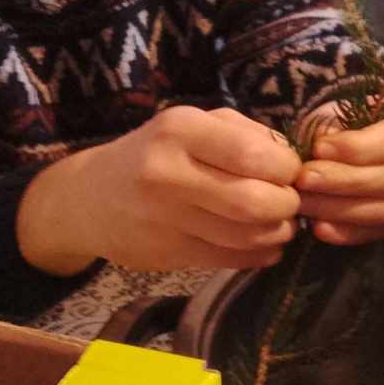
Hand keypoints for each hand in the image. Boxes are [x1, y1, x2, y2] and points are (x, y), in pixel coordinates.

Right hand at [17, 105, 301, 274]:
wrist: (90, 198)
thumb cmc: (156, 152)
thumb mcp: (194, 124)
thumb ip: (246, 133)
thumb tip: (293, 161)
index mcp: (180, 130)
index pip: (255, 155)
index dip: (287, 168)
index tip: (290, 172)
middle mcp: (168, 174)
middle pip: (254, 201)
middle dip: (287, 204)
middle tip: (289, 201)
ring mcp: (164, 219)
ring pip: (246, 236)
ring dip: (277, 232)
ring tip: (279, 223)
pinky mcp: (167, 254)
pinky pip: (230, 260)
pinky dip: (260, 254)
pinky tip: (264, 244)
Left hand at [293, 94, 383, 244]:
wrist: (354, 144)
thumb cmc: (344, 122)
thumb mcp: (333, 112)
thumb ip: (327, 127)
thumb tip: (318, 149)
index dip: (358, 147)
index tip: (318, 148)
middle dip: (344, 181)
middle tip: (304, 179)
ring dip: (342, 209)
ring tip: (304, 204)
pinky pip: (382, 231)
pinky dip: (349, 232)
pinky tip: (319, 227)